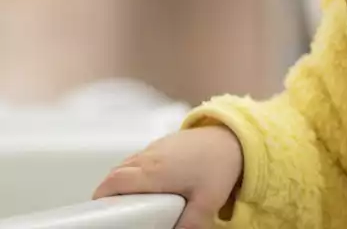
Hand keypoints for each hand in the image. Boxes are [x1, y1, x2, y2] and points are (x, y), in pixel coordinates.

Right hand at [93, 126, 243, 228]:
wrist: (234, 138)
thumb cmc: (221, 164)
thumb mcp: (207, 201)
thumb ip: (190, 223)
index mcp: (154, 172)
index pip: (113, 182)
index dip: (101, 196)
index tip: (99, 210)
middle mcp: (150, 158)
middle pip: (115, 174)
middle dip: (108, 191)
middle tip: (114, 209)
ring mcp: (155, 148)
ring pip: (125, 164)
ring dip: (121, 180)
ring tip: (129, 198)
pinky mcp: (163, 144)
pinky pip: (138, 157)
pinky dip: (134, 170)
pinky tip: (147, 182)